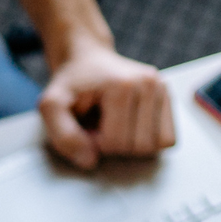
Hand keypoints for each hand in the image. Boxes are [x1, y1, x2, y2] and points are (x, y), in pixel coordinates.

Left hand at [39, 38, 175, 169]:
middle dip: (114, 146)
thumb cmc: (69, 85)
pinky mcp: (169, 96)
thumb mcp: (51, 107)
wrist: (86, 59)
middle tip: (100, 125)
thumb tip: (91, 162)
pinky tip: (130, 126)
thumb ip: (63, 136)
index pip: (115, 143)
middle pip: (138, 147)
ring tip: (114, 124)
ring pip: (154, 146)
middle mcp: (150, 84)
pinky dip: (147, 141)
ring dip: (131, 144)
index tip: (86, 126)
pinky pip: (167, 139)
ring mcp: (163, 89)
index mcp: (123, 86)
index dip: (95, 145)